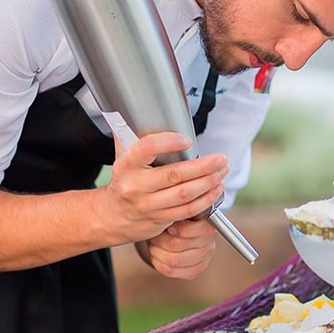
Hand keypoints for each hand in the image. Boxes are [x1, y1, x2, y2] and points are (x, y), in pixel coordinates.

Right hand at [101, 132, 227, 244]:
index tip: (186, 140)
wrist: (111, 216)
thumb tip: (137, 113)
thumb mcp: (123, 157)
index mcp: (126, 166)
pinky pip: (188, 210)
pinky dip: (206, 199)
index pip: (146, 149)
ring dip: (208, 182)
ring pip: (185, 194)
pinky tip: (215, 189)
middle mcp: (136, 186)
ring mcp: (148, 205)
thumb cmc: (124, 181)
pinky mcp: (160, 219)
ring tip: (221, 171)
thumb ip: (132, 136)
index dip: (168, 143)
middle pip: (174, 174)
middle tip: (220, 159)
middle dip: (203, 166)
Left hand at [142, 219, 215, 279]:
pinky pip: (170, 270)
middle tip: (156, 234)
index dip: (173, 229)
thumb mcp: (180, 213)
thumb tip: (169, 214)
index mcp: (208, 227)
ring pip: (172, 260)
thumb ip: (178, 211)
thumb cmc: (179, 221)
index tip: (167, 226)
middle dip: (160, 239)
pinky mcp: (194, 271)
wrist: (179, 233)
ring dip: (157, 251)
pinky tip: (158, 254)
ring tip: (155, 243)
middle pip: (176, 246)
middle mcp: (209, 244)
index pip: (186, 231)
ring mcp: (203, 260)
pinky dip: (158, 262)